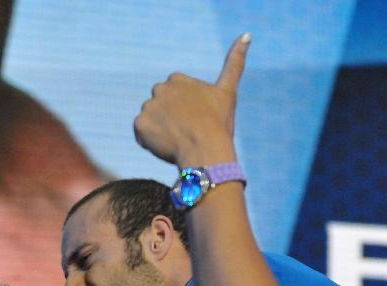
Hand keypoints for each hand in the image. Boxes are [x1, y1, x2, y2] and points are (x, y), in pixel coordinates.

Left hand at [133, 33, 250, 166]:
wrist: (205, 150)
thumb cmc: (218, 123)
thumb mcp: (227, 91)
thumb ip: (235, 63)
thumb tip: (246, 34)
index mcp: (177, 79)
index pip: (174, 98)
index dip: (184, 112)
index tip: (196, 120)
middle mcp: (159, 89)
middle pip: (160, 108)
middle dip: (169, 119)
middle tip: (186, 132)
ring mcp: (148, 107)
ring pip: (151, 122)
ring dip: (160, 130)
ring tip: (177, 140)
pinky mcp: (140, 124)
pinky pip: (141, 134)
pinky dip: (150, 141)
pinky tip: (166, 146)